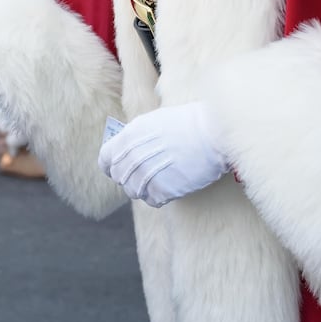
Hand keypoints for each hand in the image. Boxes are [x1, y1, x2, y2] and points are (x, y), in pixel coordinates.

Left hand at [97, 102, 227, 207]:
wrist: (214, 133)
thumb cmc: (189, 122)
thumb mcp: (155, 120)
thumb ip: (137, 136)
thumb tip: (128, 149)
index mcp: (129, 136)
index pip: (106, 159)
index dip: (110, 166)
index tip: (115, 170)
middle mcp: (133, 156)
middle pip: (120, 177)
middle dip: (129, 178)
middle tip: (144, 176)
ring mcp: (147, 174)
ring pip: (134, 192)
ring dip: (144, 189)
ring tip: (159, 181)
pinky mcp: (164, 190)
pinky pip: (152, 200)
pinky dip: (159, 197)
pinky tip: (170, 188)